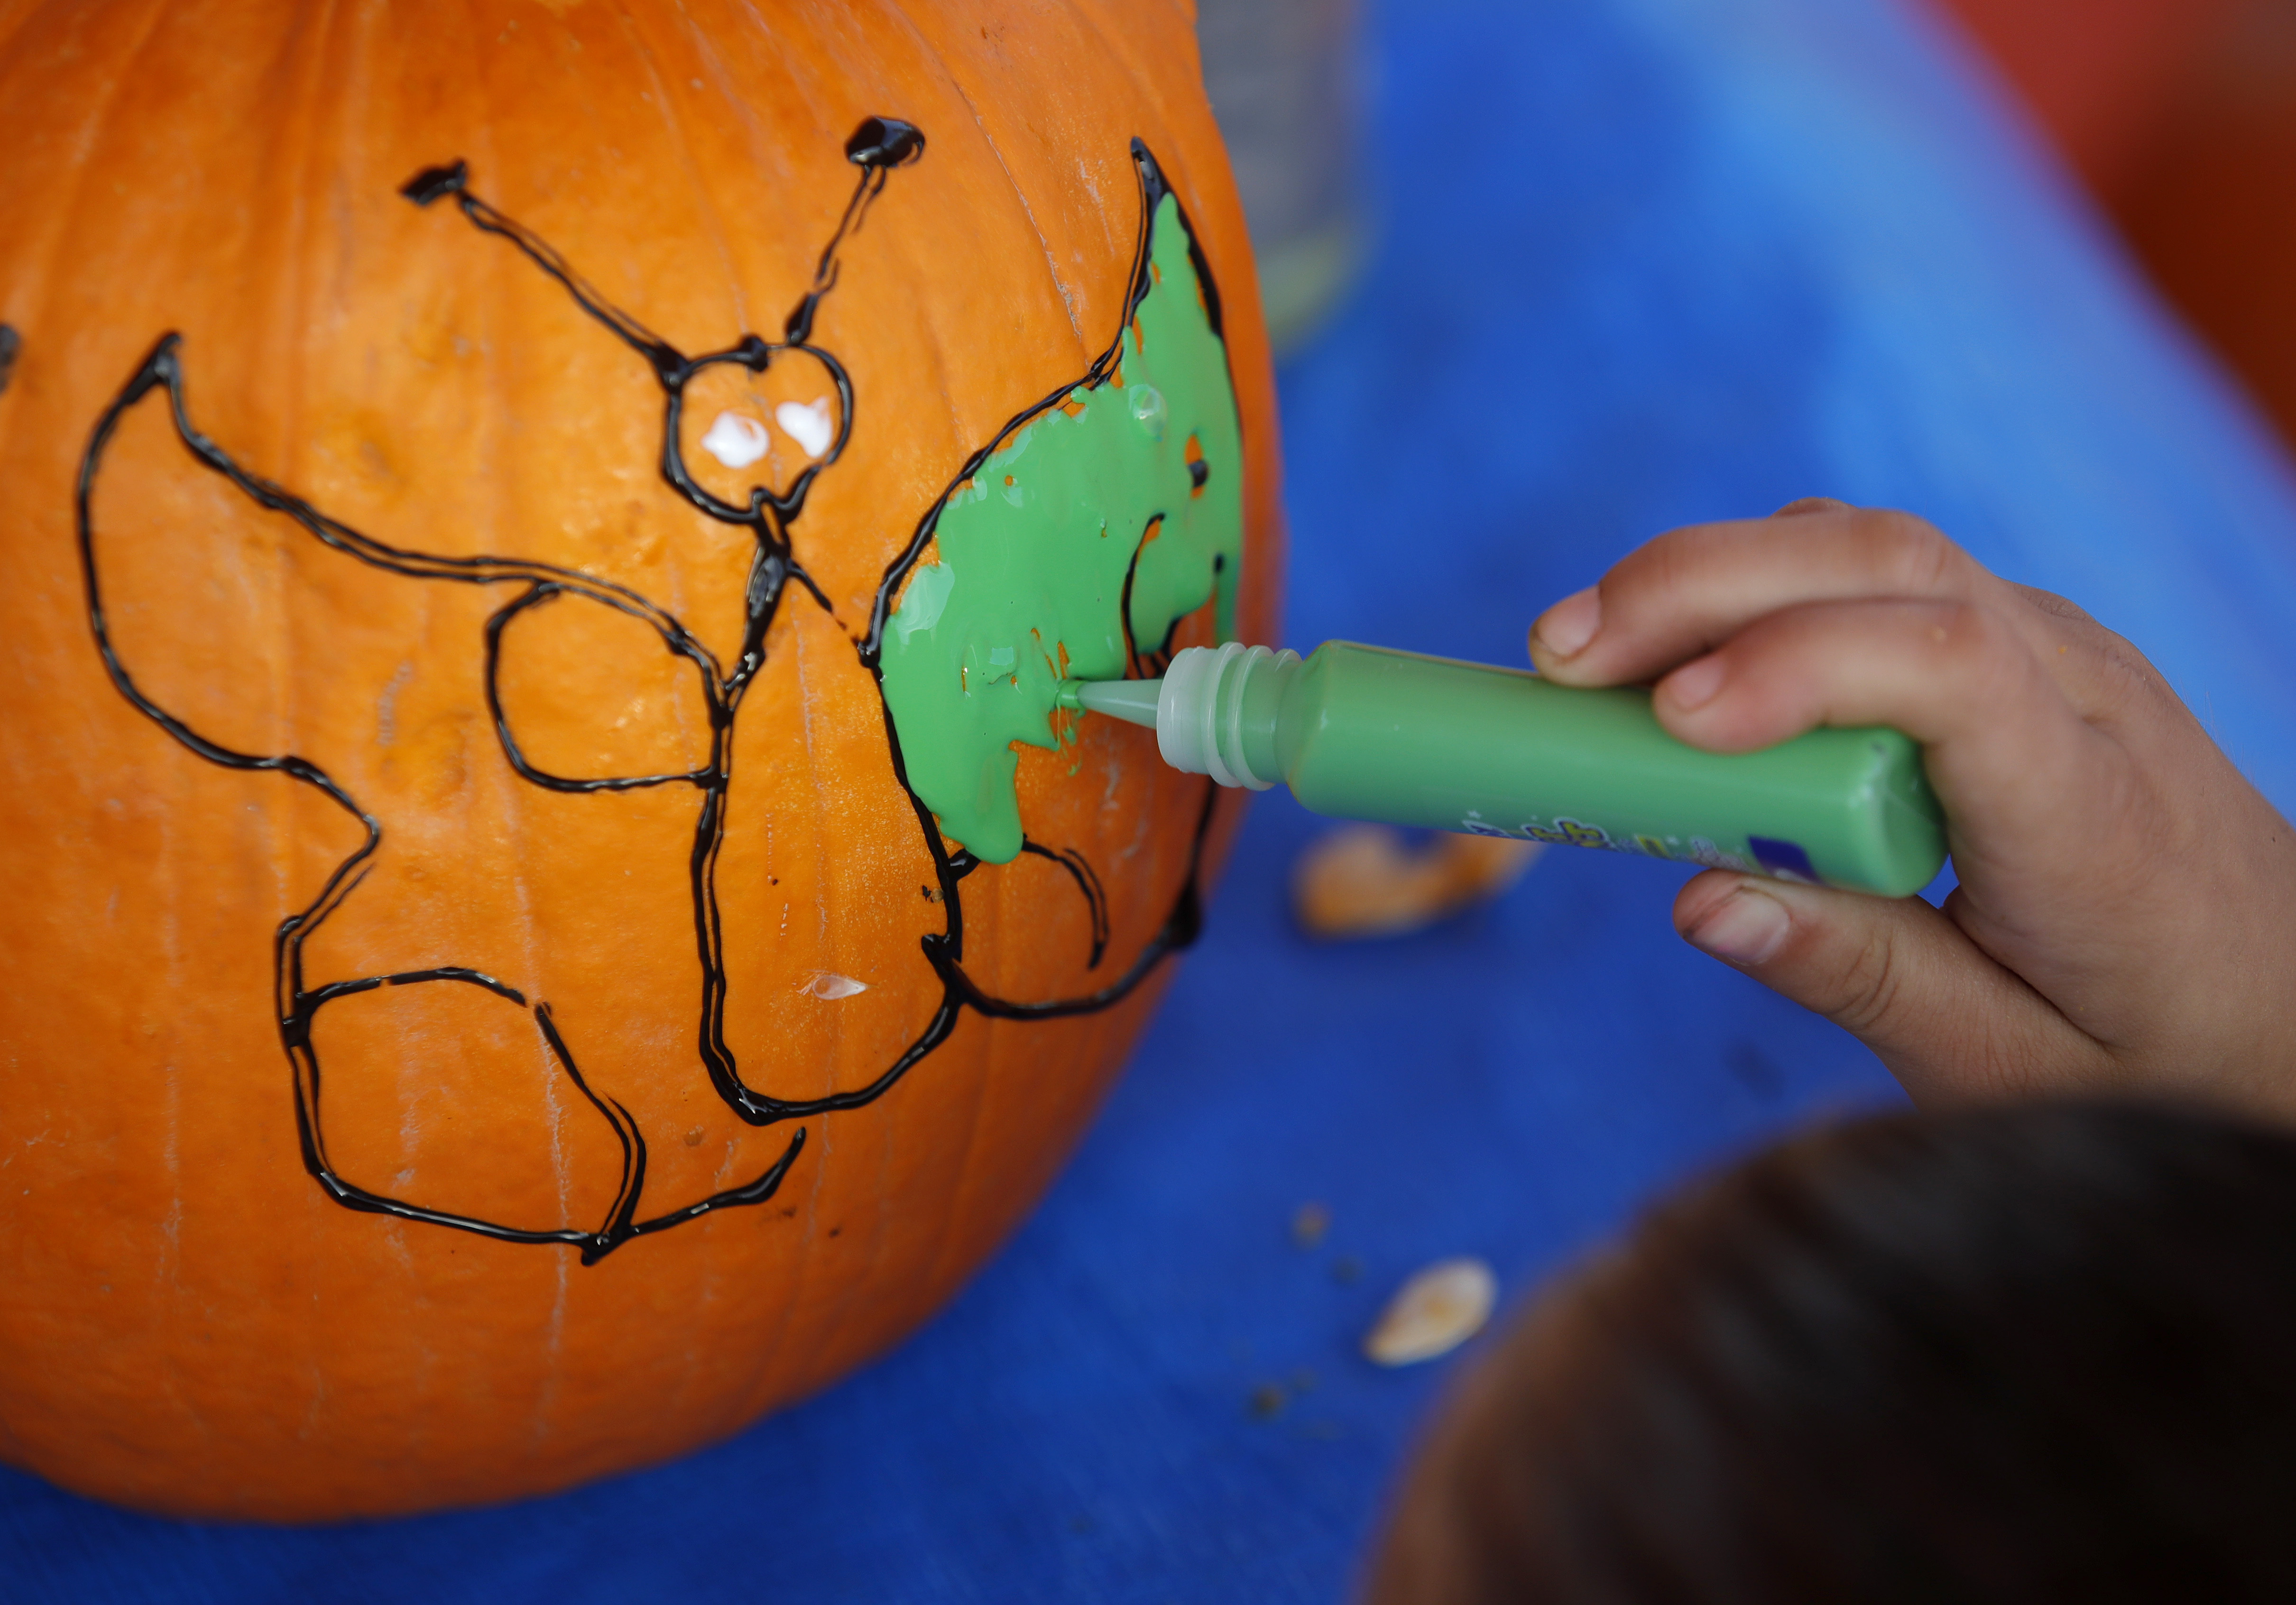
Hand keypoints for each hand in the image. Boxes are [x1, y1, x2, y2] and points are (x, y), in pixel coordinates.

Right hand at [1529, 500, 2295, 1117]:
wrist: (2295, 999)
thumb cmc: (2157, 1051)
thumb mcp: (2009, 1068)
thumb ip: (1860, 980)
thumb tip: (1698, 897)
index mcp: (2088, 811)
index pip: (1945, 666)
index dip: (1795, 667)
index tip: (1670, 725)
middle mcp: (2080, 691)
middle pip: (1888, 561)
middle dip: (1704, 584)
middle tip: (1556, 653)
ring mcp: (2053, 649)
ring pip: (1874, 546)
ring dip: (1716, 575)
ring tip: (1585, 653)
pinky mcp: (2016, 649)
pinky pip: (1878, 578)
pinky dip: (1761, 595)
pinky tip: (1676, 664)